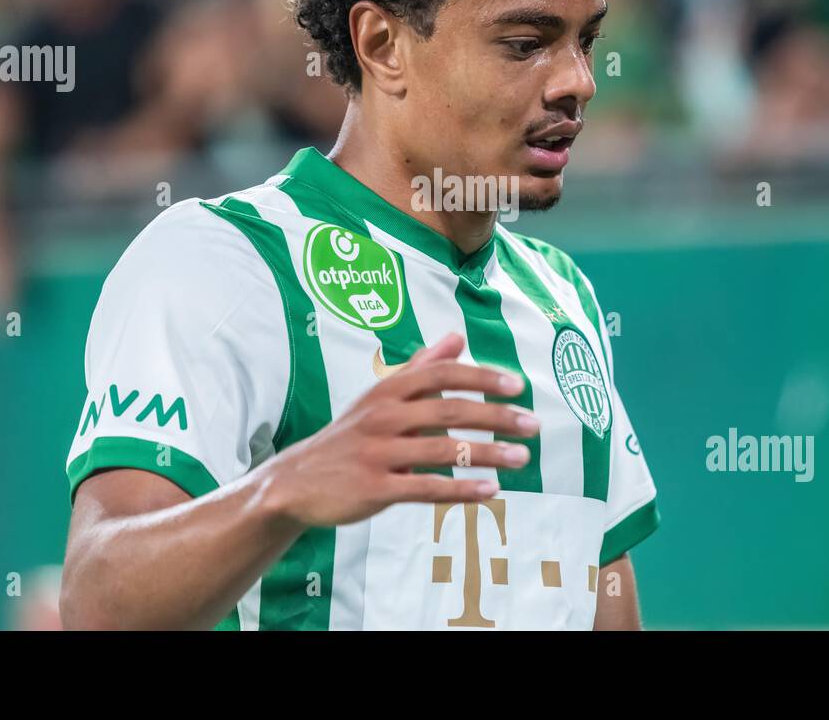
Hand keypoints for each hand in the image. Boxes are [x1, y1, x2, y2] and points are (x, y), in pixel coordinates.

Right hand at [259, 334, 537, 526]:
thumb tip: (458, 337)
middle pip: (449, 410)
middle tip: (534, 425)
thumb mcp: (380, 396)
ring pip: (443, 450)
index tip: (518, 385)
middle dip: (496, 416)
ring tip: (522, 458)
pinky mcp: (373, 488)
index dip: (482, 377)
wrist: (295, 482)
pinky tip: (490, 492)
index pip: (441, 374)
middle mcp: (382, 416)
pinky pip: (425, 487)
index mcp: (387, 390)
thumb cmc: (349, 436)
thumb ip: (421, 368)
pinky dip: (460, 490)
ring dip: (488, 454)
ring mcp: (377, 452)